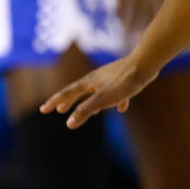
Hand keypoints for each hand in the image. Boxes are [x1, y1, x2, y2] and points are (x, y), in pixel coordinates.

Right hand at [40, 55, 158, 128]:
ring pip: (96, 91)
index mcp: (88, 82)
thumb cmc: (123, 82)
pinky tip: (121, 108)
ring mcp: (110, 77)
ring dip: (90, 102)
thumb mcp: (102, 100)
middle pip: (79, 91)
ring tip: (90, 112)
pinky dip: (115, 101)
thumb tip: (69, 123)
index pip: (66, 93)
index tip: (44, 110)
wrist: (145, 64)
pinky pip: (116, 91)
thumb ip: (85, 110)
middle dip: (69, 102)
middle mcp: (96, 78)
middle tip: (59, 110)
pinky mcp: (124, 79)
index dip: (54, 102)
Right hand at [94, 0, 165, 33]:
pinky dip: (120, 14)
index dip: (169, 16)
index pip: (166, 2)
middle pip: (153, 8)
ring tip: (134, 38)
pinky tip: (119, 23)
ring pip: (136, 9)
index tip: (171, 32)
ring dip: (135, 24)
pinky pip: (121, 1)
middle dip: (153, 25)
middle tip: (153, 42)